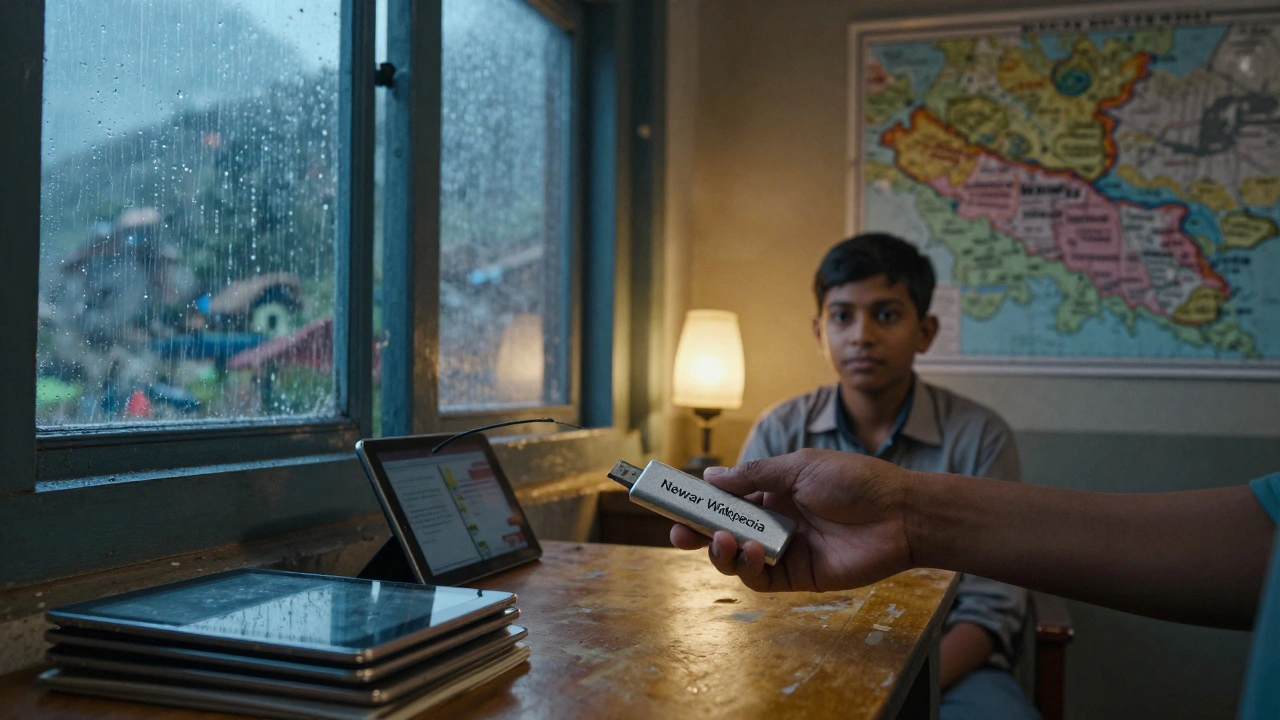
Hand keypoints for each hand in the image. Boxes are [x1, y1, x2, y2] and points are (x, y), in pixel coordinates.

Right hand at [669, 449, 915, 591]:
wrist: (901, 514)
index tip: (671, 502)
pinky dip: (748, 567)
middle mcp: (774, 520)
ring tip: (725, 540)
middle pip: (724, 530)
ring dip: (722, 550)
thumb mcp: (800, 467)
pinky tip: (755, 552)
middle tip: (679, 532)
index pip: (725, 498)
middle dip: (697, 532)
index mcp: (773, 490)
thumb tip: (710, 477)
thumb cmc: (856, 481)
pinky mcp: (798, 576)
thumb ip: (754, 475)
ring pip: (737, 557)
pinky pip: (760, 578)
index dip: (698, 502)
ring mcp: (784, 549)